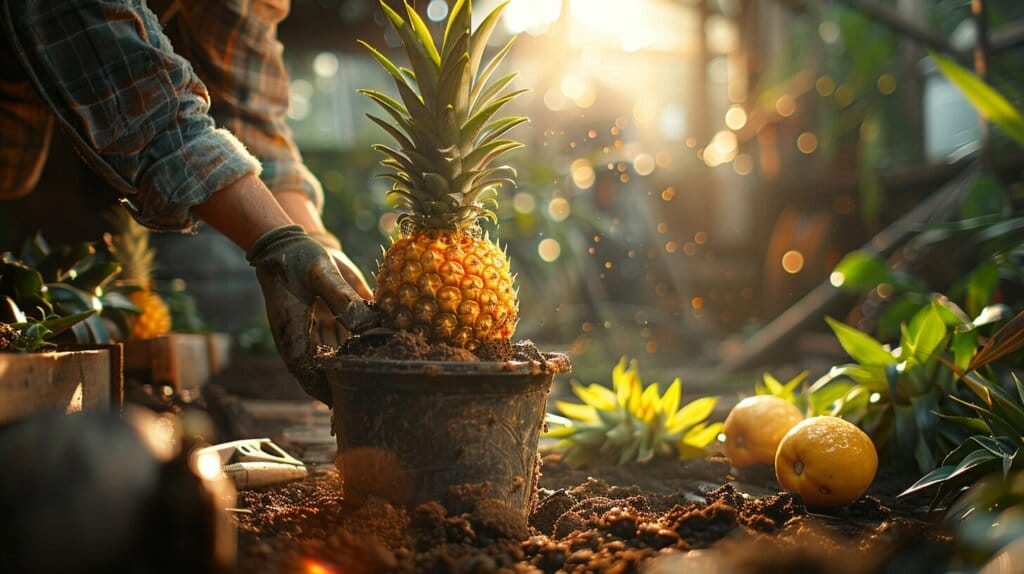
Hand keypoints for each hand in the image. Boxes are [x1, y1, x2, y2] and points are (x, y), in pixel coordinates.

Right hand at [247, 225, 372, 401]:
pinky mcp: (328, 317)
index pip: (307, 371)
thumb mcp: (320, 273)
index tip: (342, 403)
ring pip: (337, 354)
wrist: (289, 242)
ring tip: (382, 375)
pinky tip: (383, 344)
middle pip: (324, 369)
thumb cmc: (298, 257)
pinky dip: (361, 342)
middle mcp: (304, 336)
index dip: (324, 389)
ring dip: (355, 363)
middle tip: (372, 392)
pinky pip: (345, 336)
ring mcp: (316, 328)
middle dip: (345, 381)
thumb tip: (364, 321)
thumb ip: (342, 297)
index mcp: (293, 332)